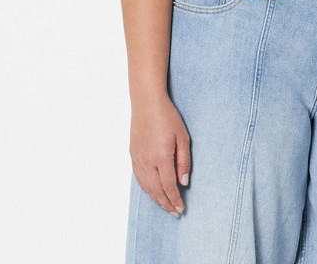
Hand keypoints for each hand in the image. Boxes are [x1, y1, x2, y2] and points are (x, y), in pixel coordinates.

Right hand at [129, 95, 190, 217]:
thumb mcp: (183, 137)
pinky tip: (152, 193)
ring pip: (146, 187)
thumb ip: (183, 161)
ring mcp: (138, 160)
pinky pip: (139, 179)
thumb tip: (183, 182)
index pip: (169, 186)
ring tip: (165, 206)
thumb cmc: (168, 117)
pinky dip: (146, 189)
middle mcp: (147, 162)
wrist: (147, 104)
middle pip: (157, 190)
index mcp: (161, 157)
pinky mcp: (133, 156)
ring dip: (156, 199)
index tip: (181, 208)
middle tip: (175, 212)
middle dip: (166, 204)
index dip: (175, 199)